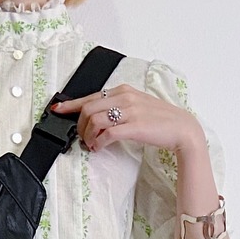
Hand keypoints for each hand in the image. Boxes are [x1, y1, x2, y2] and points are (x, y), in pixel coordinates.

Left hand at [50, 84, 200, 155]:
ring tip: (91, 145)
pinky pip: (107, 134)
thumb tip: (99, 118)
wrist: (181, 129)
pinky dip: (98, 142)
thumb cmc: (160, 120)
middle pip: (88, 108)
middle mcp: (124, 97)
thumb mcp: (137, 107)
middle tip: (81, 138)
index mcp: (123, 90)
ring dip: (87, 136)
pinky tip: (98, 147)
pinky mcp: (134, 127)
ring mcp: (129, 111)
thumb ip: (118, 108)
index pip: (90, 95)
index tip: (58, 109)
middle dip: (79, 126)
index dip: (71, 104)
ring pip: (94, 120)